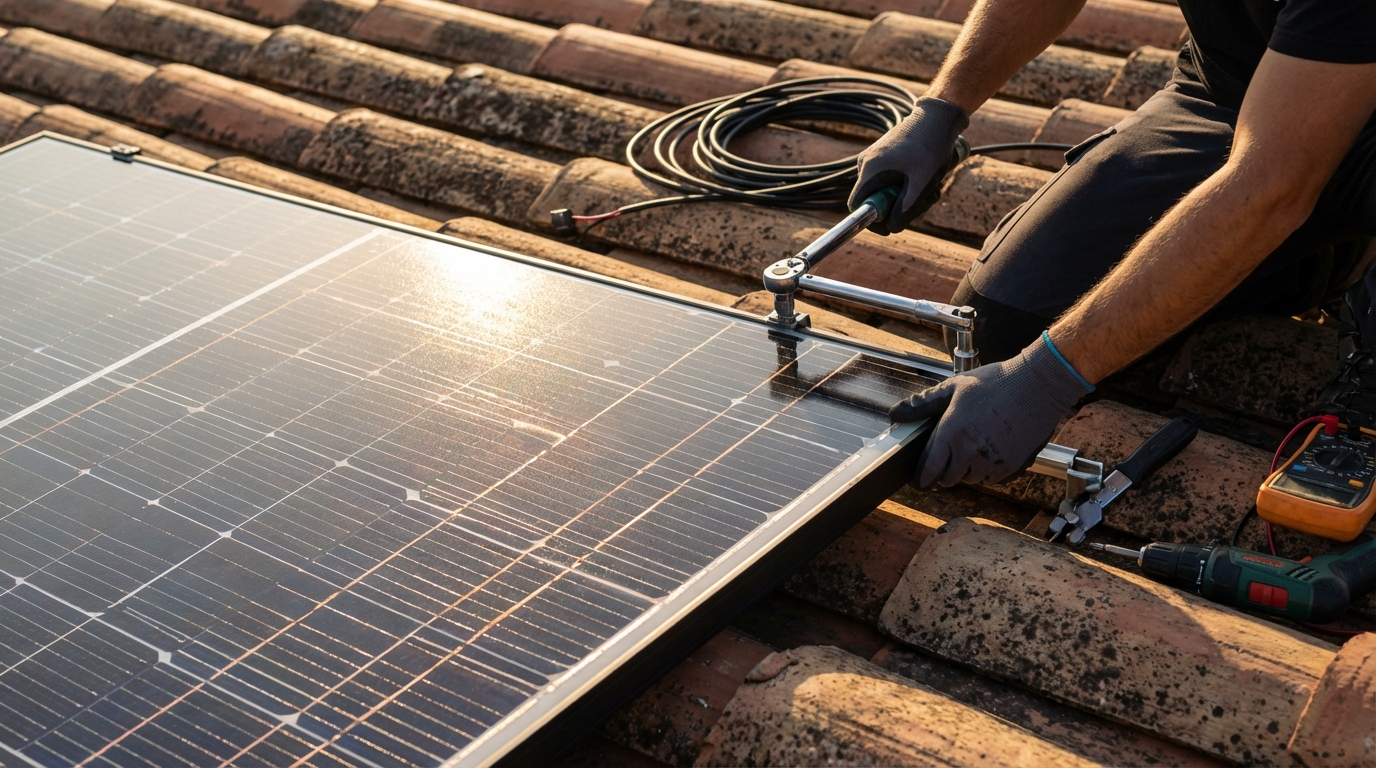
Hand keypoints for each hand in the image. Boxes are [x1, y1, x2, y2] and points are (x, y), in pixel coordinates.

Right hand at [849, 96, 968, 234]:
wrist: (938, 116)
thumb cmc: (930, 146)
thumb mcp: (921, 183)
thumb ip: (905, 209)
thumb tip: (893, 228)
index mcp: (870, 170)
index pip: (857, 206)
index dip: (872, 221)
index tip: (893, 225)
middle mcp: (866, 165)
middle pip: (875, 201)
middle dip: (900, 208)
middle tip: (925, 202)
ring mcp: (875, 160)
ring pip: (887, 192)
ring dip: (909, 197)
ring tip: (932, 188)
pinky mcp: (885, 157)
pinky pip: (892, 181)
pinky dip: (909, 186)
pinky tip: (927, 179)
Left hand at [890, 334, 1091, 486]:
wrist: (1039, 386)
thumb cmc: (996, 382)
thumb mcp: (955, 387)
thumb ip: (923, 404)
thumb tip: (896, 413)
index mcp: (952, 433)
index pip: (928, 470)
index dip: (921, 478)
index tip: (919, 480)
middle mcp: (970, 453)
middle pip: (948, 479)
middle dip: (944, 470)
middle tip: (949, 453)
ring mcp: (992, 462)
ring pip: (970, 480)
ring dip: (967, 470)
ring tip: (973, 446)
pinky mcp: (1012, 467)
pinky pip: (991, 479)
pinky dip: (987, 470)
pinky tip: (991, 449)